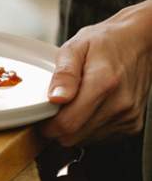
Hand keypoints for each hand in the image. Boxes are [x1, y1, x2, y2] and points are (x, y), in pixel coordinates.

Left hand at [42, 0, 151, 145]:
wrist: (138, 41)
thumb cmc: (105, 42)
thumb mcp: (75, 47)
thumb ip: (64, 74)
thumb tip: (55, 98)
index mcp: (103, 83)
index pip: (67, 124)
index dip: (47, 126)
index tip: (41, 117)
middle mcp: (119, 104)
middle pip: (74, 137)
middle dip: (57, 128)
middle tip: (54, 110)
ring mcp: (128, 116)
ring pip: (86, 140)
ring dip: (74, 129)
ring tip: (75, 105)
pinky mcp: (133, 123)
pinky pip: (101, 138)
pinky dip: (89, 129)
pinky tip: (90, 109)